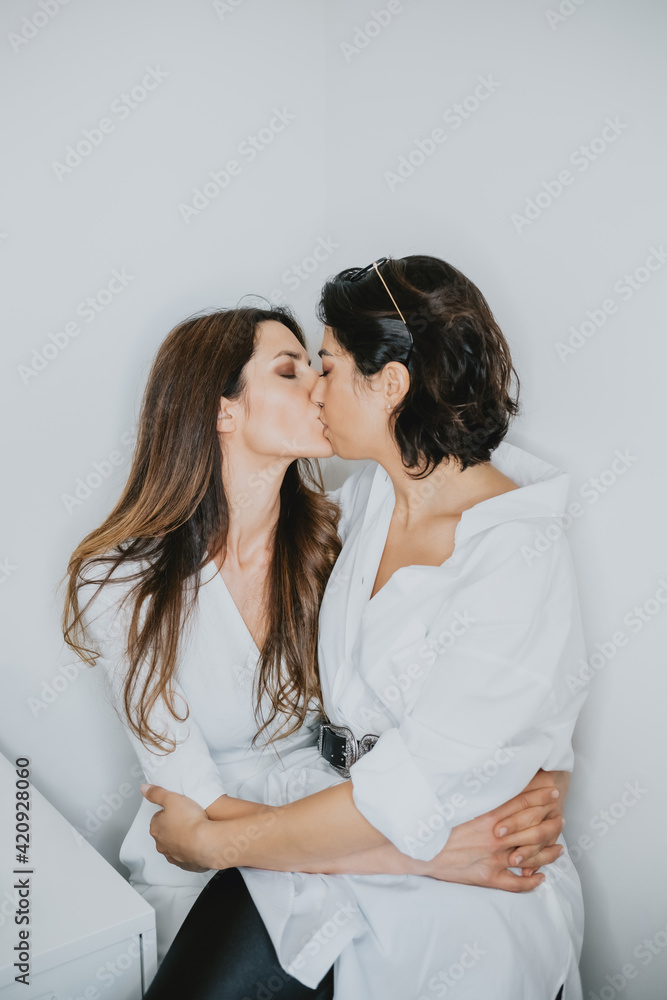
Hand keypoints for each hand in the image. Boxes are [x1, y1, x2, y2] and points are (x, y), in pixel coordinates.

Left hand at [141, 783, 211, 872]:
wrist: (206, 842)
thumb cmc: (190, 822)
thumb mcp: (171, 798)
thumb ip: (157, 793)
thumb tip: (145, 789)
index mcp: (156, 828)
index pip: (157, 818)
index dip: (168, 811)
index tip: (176, 808)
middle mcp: (162, 844)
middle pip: (165, 832)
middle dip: (173, 826)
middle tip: (186, 818)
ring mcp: (173, 855)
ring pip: (175, 845)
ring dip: (182, 838)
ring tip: (194, 829)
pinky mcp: (186, 863)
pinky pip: (186, 856)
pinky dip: (191, 849)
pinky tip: (199, 841)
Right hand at [417, 783, 563, 891]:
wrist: (419, 849)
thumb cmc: (436, 823)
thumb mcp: (458, 804)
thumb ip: (480, 798)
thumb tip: (494, 784)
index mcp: (488, 816)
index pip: (521, 803)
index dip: (539, 797)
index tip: (552, 792)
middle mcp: (495, 837)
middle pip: (531, 827)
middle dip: (549, 821)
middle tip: (560, 817)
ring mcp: (493, 858)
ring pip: (530, 855)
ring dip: (547, 852)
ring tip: (559, 848)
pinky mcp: (487, 877)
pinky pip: (515, 883)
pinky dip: (530, 882)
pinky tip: (540, 878)